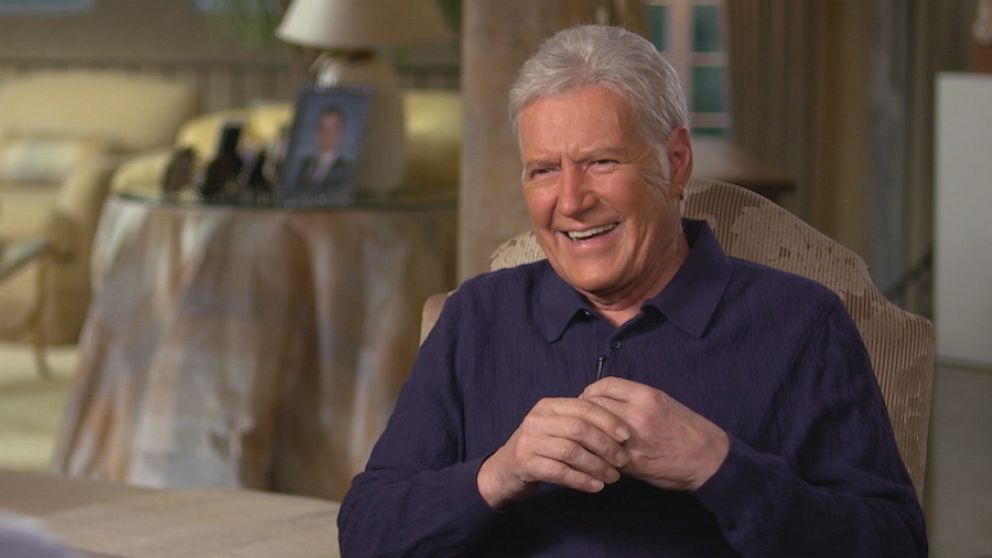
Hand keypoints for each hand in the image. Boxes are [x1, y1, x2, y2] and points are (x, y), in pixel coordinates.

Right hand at [477, 397, 630, 508]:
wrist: (504, 470)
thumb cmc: (540, 448)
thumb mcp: (556, 427)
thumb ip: (580, 422)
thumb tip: (620, 428)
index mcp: (548, 406)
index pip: (584, 407)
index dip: (608, 420)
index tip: (626, 436)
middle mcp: (537, 420)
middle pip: (579, 428)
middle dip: (606, 445)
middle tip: (622, 460)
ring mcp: (529, 441)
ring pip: (571, 451)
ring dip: (597, 465)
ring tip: (613, 476)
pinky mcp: (525, 464)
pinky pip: (560, 472)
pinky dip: (581, 480)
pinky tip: (596, 486)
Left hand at [580, 377, 728, 491]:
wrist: (707, 458)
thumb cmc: (686, 429)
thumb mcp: (663, 402)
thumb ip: (633, 398)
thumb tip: (603, 399)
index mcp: (646, 396)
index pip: (604, 385)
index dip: (591, 391)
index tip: (588, 398)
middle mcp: (637, 414)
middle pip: (594, 405)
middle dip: (585, 411)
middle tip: (584, 418)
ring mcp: (633, 439)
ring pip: (595, 430)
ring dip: (588, 432)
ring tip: (589, 435)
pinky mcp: (631, 462)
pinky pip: (603, 452)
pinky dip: (597, 450)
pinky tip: (599, 451)